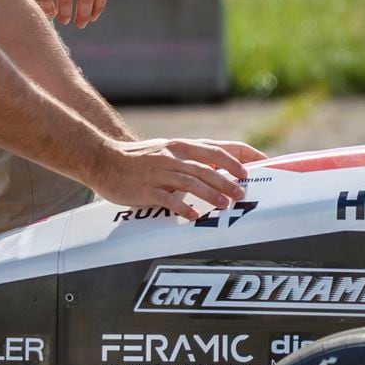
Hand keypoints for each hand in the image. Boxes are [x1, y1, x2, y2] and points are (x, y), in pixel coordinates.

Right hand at [96, 137, 264, 220]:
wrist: (103, 159)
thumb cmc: (141, 159)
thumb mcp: (169, 152)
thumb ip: (193, 160)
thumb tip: (221, 171)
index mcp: (182, 147)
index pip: (218, 148)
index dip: (241, 156)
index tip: (261, 163)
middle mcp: (174, 156)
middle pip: (208, 166)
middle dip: (228, 179)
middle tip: (243, 192)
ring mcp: (159, 172)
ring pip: (190, 181)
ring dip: (210, 193)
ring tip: (225, 205)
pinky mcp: (146, 189)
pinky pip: (167, 198)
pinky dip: (182, 207)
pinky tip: (194, 217)